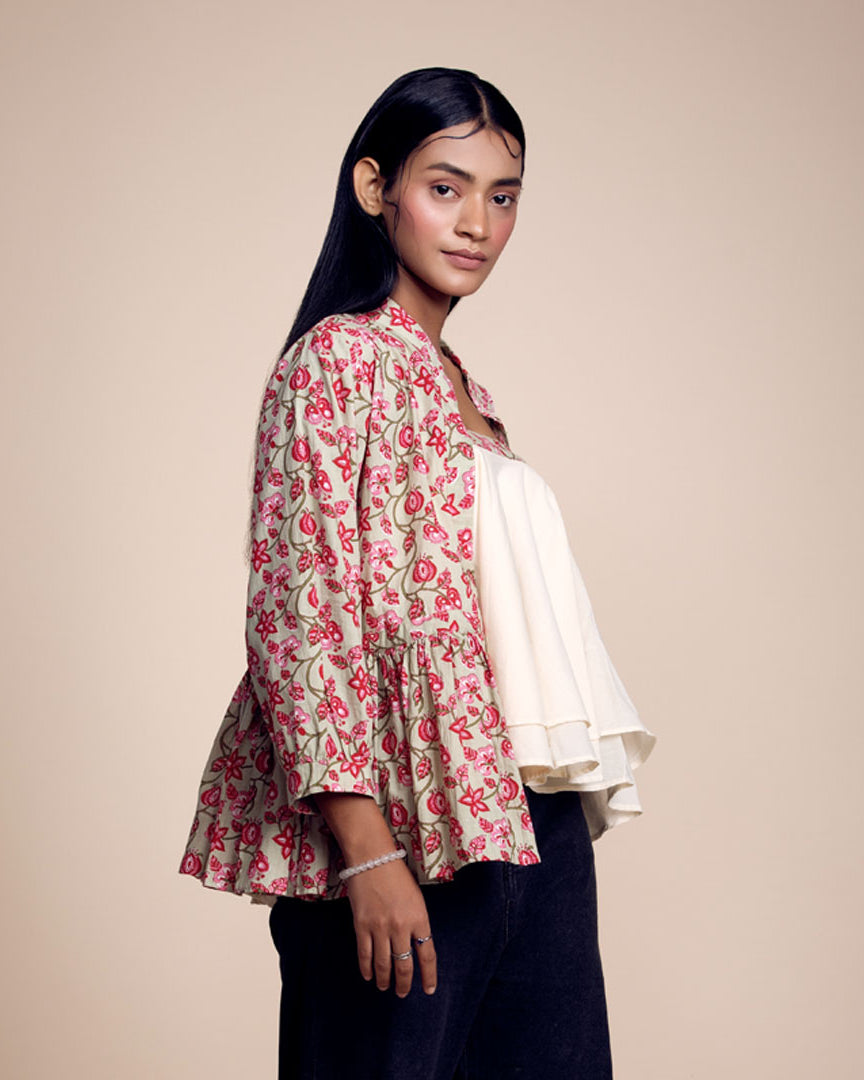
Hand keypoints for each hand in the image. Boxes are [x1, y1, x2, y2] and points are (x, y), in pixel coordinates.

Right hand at [345, 857, 437, 997]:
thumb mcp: (416, 899)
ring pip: (384, 964)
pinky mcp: (362, 925)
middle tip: (402, 993)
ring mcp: (380, 927)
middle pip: (405, 965)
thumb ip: (418, 923)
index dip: (428, 976)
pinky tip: (369, 976)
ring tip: (385, 987)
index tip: (428, 990)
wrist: (373, 859)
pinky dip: (367, 969)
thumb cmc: (397, 876)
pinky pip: (365, 954)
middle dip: (404, 984)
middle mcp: (401, 927)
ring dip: (385, 980)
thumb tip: (415, 947)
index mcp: (420, 919)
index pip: (428, 956)